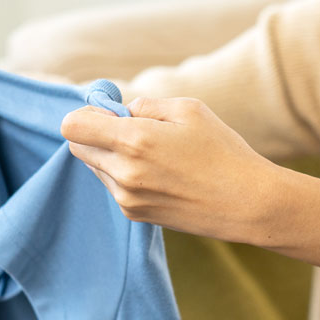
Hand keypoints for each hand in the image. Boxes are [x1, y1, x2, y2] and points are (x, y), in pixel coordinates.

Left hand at [61, 96, 280, 242]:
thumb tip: (121, 110)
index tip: (111, 113)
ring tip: (156, 155)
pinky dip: (126, 176)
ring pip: (96, 167)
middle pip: (79, 148)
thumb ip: (145, 105)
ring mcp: (126, 198)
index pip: (73, 127)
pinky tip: (161, 175)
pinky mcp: (134, 214)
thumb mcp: (189, 110)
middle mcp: (123, 172)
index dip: (87, 114)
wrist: (247, 204)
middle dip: (97, 134)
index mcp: (134, 140)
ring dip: (112, 156)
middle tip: (134, 131)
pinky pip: (114, 187)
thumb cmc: (223, 151)